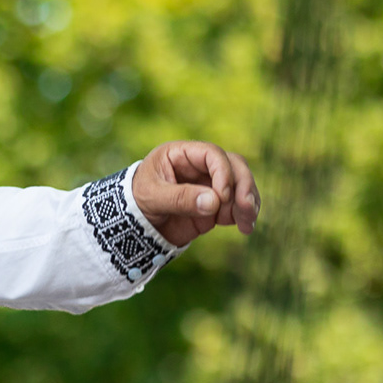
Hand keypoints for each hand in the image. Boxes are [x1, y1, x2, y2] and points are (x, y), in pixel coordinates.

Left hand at [130, 140, 259, 246]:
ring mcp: (210, 185)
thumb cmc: (136, 201)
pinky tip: (245, 228)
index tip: (223, 196)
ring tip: (247, 224)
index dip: (223, 172)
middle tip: (246, 208)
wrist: (134, 225)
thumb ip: (180, 198)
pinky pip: (237, 205)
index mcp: (181, 154)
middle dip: (244, 185)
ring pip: (240, 185)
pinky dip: (245, 215)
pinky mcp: (215, 205)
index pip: (212, 154)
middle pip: (234, 165)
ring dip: (248, 202)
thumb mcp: (152, 198)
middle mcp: (200, 166)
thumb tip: (215, 202)